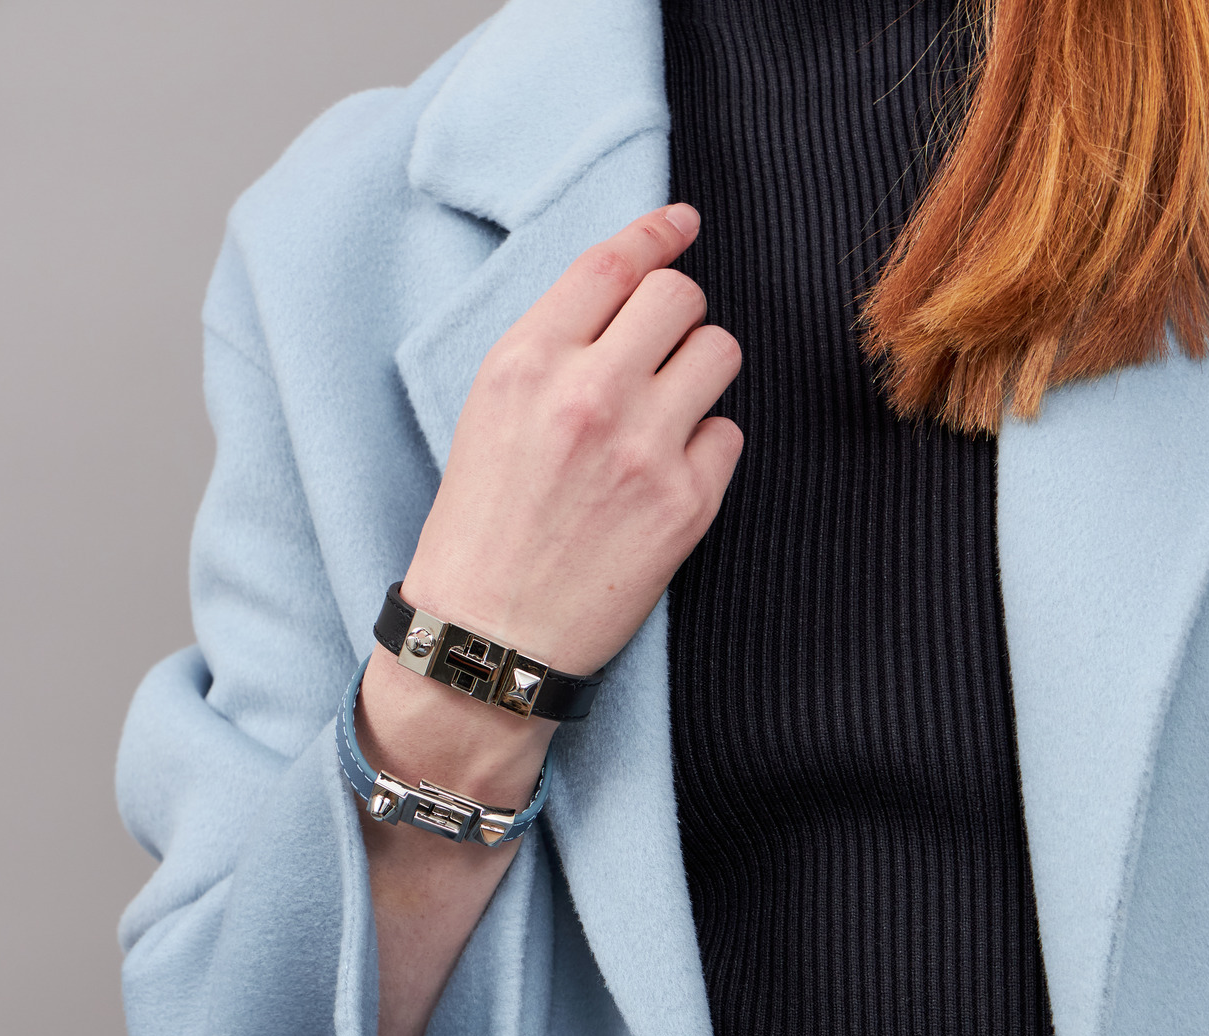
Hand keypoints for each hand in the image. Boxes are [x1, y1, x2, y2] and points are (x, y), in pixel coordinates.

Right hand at [402, 201, 742, 675]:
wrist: (488, 638)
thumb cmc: (480, 530)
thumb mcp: (490, 414)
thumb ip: (553, 350)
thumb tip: (629, 293)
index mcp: (527, 360)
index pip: (614, 262)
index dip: (658, 233)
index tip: (683, 224)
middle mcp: (588, 392)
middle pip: (680, 296)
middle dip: (678, 316)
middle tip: (661, 354)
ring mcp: (644, 448)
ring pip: (719, 352)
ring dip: (701, 375)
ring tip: (666, 416)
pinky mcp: (686, 504)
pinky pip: (729, 434)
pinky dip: (707, 449)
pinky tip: (665, 480)